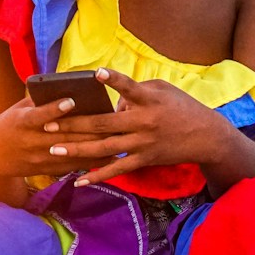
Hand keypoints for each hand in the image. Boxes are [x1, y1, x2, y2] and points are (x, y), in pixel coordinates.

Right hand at [0, 94, 122, 185]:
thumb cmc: (8, 126)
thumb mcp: (17, 110)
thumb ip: (38, 100)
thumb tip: (64, 85)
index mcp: (22, 123)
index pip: (38, 115)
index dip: (54, 109)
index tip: (71, 101)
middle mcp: (31, 142)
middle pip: (63, 135)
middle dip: (88, 128)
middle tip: (111, 119)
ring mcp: (40, 158)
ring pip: (72, 152)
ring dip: (95, 146)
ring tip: (116, 136)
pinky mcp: (48, 170)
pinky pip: (73, 166)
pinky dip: (91, 161)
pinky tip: (110, 156)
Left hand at [41, 68, 226, 185]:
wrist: (205, 136)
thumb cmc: (181, 107)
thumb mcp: (162, 90)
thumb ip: (135, 91)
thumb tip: (111, 104)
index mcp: (149, 100)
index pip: (129, 87)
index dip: (114, 80)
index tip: (97, 73)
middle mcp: (144, 122)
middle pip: (104, 123)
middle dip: (74, 124)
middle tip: (48, 124)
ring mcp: (142, 143)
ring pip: (104, 148)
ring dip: (77, 149)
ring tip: (53, 149)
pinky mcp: (144, 160)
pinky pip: (116, 170)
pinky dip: (97, 176)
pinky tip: (79, 181)